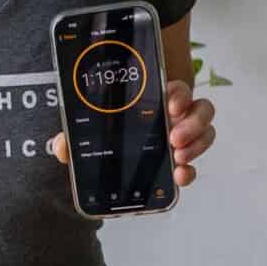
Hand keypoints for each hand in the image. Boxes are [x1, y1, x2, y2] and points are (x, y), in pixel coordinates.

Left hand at [51, 79, 216, 187]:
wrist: (110, 157)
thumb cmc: (104, 133)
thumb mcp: (87, 132)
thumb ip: (73, 138)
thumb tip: (60, 147)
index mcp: (154, 99)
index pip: (177, 88)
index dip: (180, 95)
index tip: (171, 107)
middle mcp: (174, 115)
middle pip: (200, 108)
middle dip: (192, 123)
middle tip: (173, 139)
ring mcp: (182, 135)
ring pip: (206, 132)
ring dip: (197, 145)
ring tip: (178, 158)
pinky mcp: (183, 157)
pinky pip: (195, 161)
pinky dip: (191, 170)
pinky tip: (180, 176)